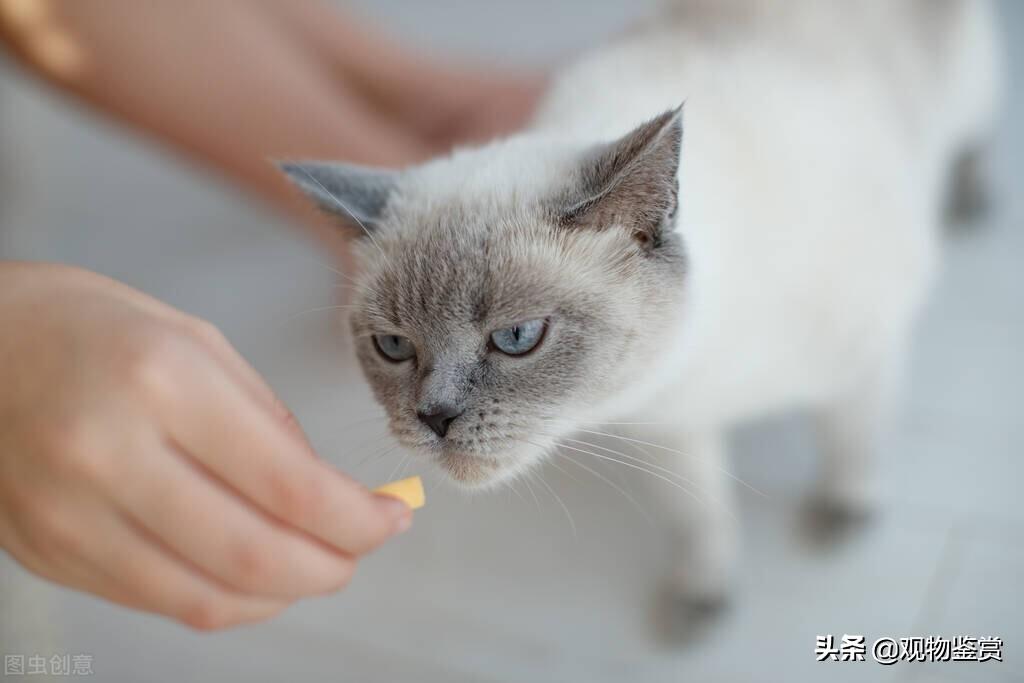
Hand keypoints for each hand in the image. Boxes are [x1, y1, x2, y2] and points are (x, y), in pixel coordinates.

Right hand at [0, 263, 410, 629]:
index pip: (289, 485)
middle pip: (255, 557)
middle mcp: (109, 455)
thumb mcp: (194, 342)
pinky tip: (252, 573)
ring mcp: (69, 516)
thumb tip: (330, 496)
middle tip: (361, 550)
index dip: (359, 519)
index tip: (393, 517)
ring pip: (208, 599)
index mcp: (163, 381)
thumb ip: (268, 423)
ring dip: (283, 594)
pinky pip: (158, 602)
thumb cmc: (89, 328)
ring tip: (315, 564)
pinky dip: (224, 599)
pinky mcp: (46, 554)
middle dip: (332, 566)